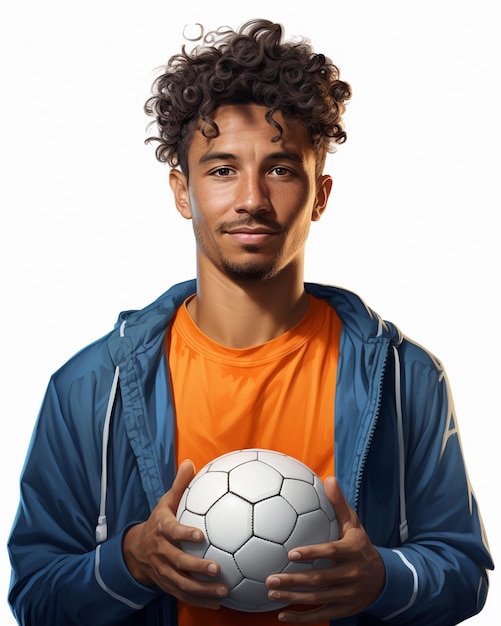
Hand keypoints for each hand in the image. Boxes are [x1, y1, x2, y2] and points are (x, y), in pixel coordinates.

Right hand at [122, 459, 227, 608]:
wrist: (136, 549)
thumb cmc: (159, 521)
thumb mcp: (165, 502)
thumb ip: (179, 485)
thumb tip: (190, 463)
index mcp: (162, 529)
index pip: (172, 531)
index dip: (184, 534)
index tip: (200, 536)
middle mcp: (161, 552)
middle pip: (178, 562)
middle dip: (197, 567)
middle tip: (217, 568)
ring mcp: (163, 570)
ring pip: (181, 583)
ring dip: (202, 589)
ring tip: (223, 590)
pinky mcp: (167, 584)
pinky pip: (183, 595)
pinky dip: (199, 601)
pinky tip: (218, 603)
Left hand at [265, 476, 384, 622]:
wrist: (384, 579)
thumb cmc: (360, 546)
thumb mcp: (354, 525)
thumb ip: (340, 504)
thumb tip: (328, 478)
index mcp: (353, 552)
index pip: (332, 553)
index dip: (313, 554)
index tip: (291, 553)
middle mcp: (351, 575)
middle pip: (321, 580)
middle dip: (294, 580)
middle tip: (270, 578)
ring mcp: (348, 595)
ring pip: (318, 599)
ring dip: (293, 597)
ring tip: (271, 592)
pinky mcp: (344, 610)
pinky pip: (321, 615)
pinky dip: (302, 618)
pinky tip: (282, 615)